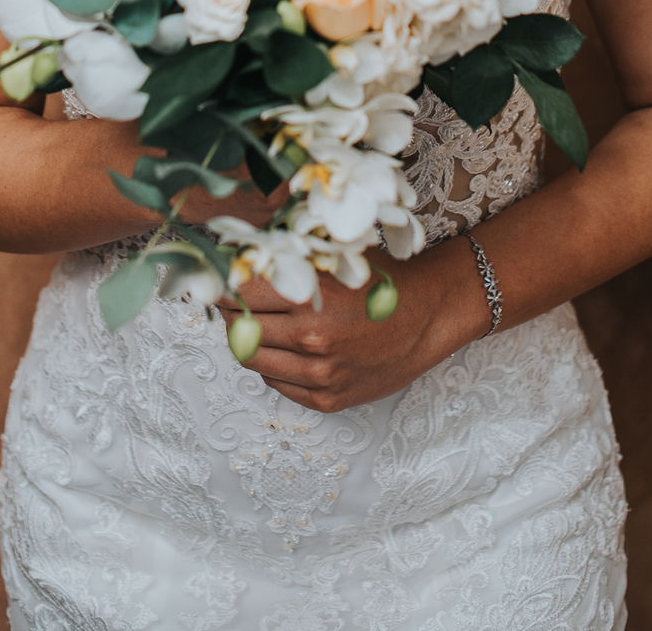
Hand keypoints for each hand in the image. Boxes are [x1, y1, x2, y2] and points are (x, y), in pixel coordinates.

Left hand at [218, 234, 489, 412]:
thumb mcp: (338, 257)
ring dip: (249, 339)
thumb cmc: (384, 280)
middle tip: (232, 298)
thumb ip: (293, 257)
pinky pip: (278, 384)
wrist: (430, 317)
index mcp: (312, 299)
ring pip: (254, 360)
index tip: (221, 277)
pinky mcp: (327, 399)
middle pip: (242, 328)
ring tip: (258, 321)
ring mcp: (319, 375)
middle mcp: (312, 341)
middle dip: (233, 311)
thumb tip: (242, 252)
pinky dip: (274, 365)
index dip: (227, 283)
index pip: (243, 294)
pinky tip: (286, 346)